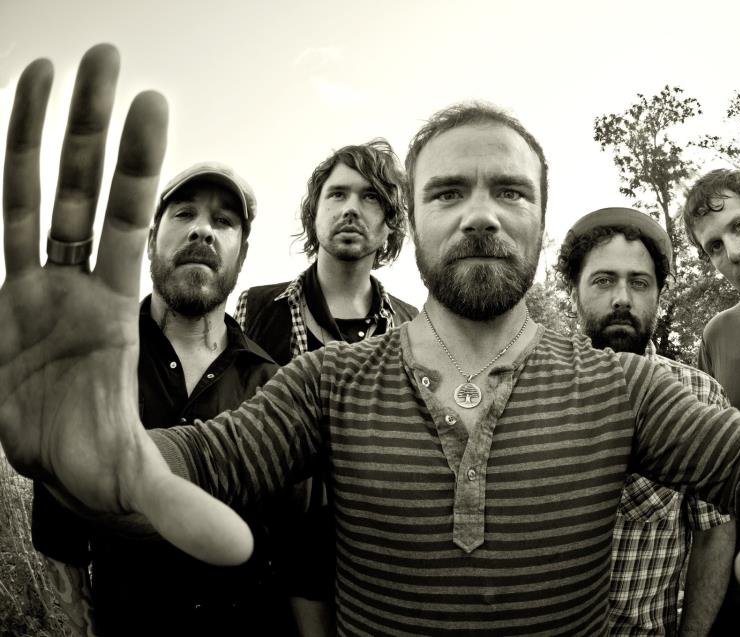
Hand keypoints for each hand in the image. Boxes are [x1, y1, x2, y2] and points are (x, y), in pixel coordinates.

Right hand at [0, 45, 250, 564]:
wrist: (51, 463)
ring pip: (44, 188)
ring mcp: (35, 280)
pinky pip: (1, 215)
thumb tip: (242, 556)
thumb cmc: (94, 470)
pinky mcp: (0, 292)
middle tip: (115, 53)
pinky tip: (20, 108)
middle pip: (92, 190)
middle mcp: (77, 283)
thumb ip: (185, 516)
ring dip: (55, 128)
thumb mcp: (136, 493)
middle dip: (103, 126)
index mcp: (109, 312)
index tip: (157, 104)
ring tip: (70, 61)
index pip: (128, 223)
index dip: (141, 168)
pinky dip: (8, 162)